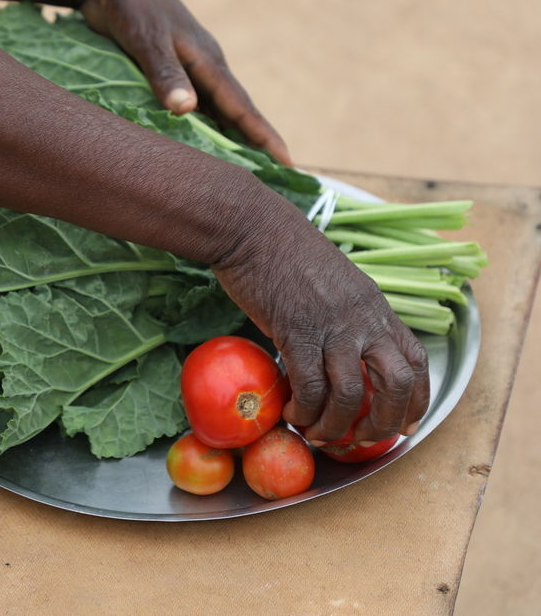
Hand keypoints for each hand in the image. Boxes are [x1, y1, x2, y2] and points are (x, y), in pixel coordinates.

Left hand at [77, 0, 291, 164]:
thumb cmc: (131, 7)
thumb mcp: (147, 39)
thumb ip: (164, 73)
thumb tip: (187, 109)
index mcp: (206, 61)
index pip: (241, 107)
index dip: (262, 135)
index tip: (286, 162)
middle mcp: (204, 68)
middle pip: (235, 114)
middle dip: (254, 144)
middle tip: (274, 178)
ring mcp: (189, 70)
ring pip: (215, 112)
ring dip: (228, 140)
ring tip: (241, 172)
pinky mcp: (170, 72)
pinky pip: (194, 108)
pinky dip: (201, 129)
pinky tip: (200, 147)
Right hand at [212, 195, 429, 442]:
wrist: (253, 229)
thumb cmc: (286, 252)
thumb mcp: (333, 283)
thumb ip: (345, 316)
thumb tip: (339, 352)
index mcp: (376, 307)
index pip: (415, 361)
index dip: (415, 401)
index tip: (403, 425)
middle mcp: (364, 319)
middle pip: (396, 384)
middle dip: (383, 423)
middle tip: (358, 439)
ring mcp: (332, 326)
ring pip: (350, 395)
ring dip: (335, 426)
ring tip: (317, 434)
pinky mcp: (296, 332)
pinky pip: (309, 386)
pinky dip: (304, 410)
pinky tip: (292, 415)